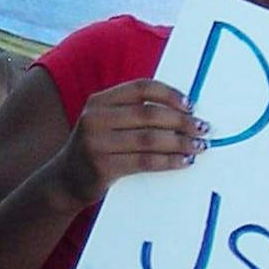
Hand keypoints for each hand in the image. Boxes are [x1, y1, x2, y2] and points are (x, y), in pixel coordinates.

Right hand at [47, 78, 204, 209]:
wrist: (65, 180)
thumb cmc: (97, 149)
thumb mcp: (106, 123)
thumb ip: (132, 112)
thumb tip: (181, 110)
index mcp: (99, 101)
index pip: (141, 88)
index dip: (169, 94)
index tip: (190, 105)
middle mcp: (96, 118)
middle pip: (149, 114)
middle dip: (181, 121)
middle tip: (202, 128)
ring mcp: (97, 143)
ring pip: (150, 139)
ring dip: (180, 142)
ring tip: (198, 146)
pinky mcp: (103, 167)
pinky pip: (145, 161)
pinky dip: (169, 160)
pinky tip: (184, 161)